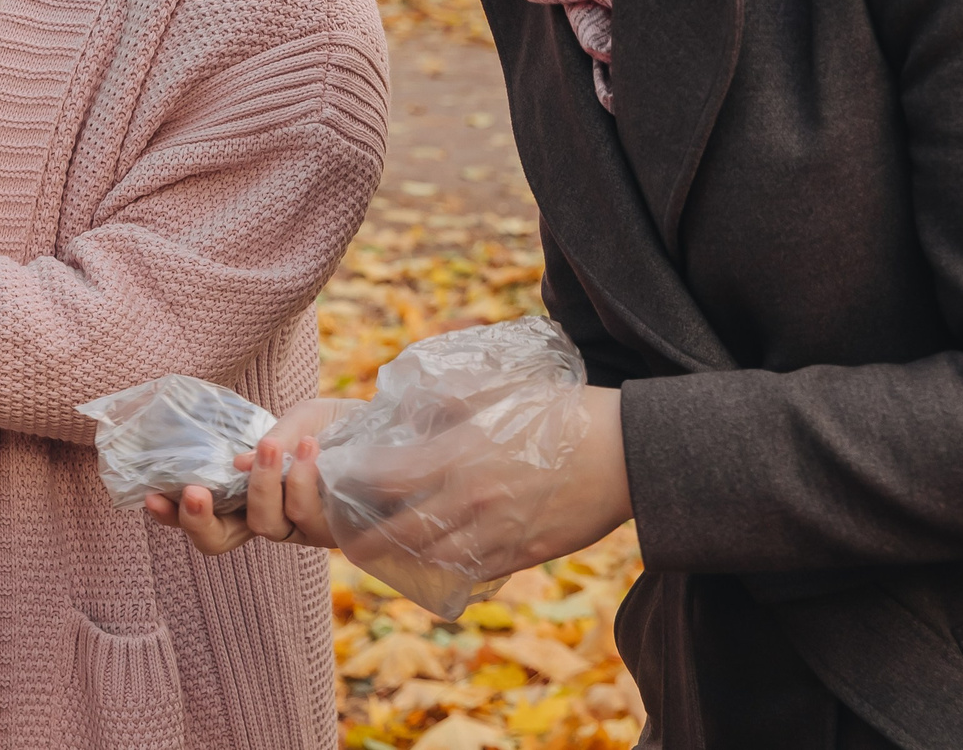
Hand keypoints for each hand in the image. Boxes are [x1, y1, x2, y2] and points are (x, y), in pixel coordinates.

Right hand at [148, 398, 348, 555]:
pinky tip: (309, 447)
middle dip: (199, 521)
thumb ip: (268, 441)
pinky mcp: (334, 532)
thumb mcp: (297, 421)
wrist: (392, 433)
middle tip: (191, 491)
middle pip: (220, 542)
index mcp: (248, 495)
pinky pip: (307, 515)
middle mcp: (269, 519)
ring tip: (273, 445)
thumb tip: (236, 465)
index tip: (151, 498)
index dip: (174, 516)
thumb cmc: (338, 428)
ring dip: (262, 485)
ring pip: (264, 526)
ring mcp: (300, 530)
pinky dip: (302, 480)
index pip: (202, 514)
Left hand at [328, 384, 630, 581]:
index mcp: (458, 455)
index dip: (352, 483)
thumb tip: (402, 400)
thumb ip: (445, 396)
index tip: (335, 481)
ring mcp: (497, 533)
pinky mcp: (523, 555)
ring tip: (384, 548)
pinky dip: (445, 569)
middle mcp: (471, 501)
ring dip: (402, 556)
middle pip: (398, 532)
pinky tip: (433, 560)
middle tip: (345, 535)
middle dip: (364, 537)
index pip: (384, 479)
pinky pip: (470, 571)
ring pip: (431, 558)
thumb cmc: (562, 412)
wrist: (628, 453)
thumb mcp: (496, 391)